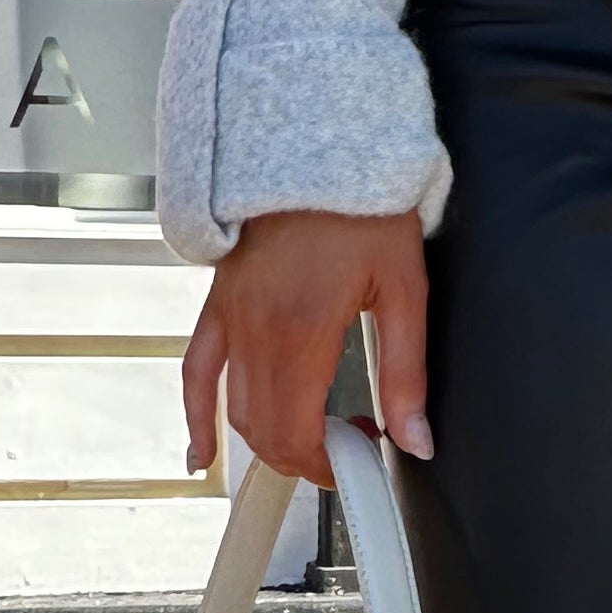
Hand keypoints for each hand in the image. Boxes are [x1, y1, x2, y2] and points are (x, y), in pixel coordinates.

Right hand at [180, 207, 428, 489]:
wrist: (315, 145)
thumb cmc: (361, 207)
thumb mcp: (403, 291)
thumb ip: (406, 374)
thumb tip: (415, 438)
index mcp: (300, 331)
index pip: (297, 434)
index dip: (326, 467)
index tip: (358, 463)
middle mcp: (254, 331)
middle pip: (263, 431)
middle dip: (304, 458)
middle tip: (347, 448)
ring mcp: (229, 319)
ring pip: (233, 410)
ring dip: (268, 442)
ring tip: (311, 442)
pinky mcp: (218, 305)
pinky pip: (196, 371)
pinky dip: (197, 417)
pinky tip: (200, 455)